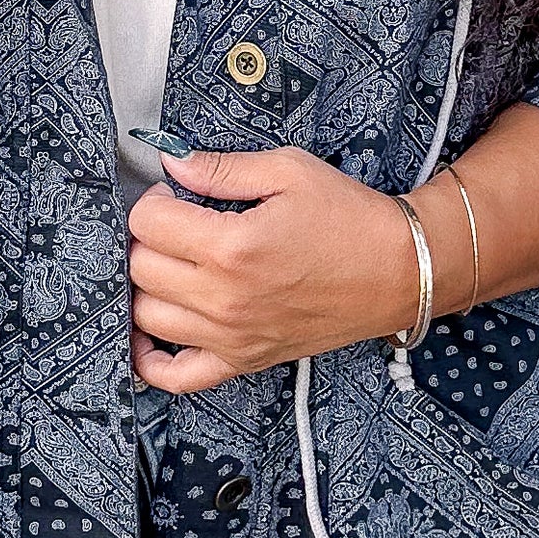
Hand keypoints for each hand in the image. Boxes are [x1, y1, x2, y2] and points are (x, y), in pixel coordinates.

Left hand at [127, 145, 425, 394]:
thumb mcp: (288, 171)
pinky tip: (152, 331)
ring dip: (146, 286)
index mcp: (232, 246)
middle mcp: (224, 298)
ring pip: (146, 316)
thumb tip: (170, 161)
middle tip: (172, 223)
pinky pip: (176, 376)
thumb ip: (221, 168)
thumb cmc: (348, 217)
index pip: (148, 223)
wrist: (398, 271)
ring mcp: (231, 336)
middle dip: (146, 238)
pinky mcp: (244, 360)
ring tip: (169, 264)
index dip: (152, 199)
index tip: (172, 193)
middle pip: (140, 269)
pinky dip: (150, 360)